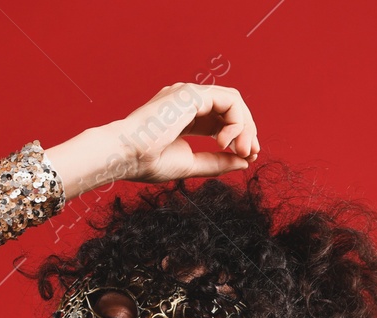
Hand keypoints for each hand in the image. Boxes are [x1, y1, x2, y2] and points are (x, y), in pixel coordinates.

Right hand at [44, 83, 260, 201]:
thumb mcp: (191, 164)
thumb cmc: (147, 161)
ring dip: (245, 127)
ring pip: (233, 102)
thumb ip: (217, 162)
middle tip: (251, 154)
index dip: (238, 137)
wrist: (126, 155)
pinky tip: (225, 142)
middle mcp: (188, 101)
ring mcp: (189, 94)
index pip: (221, 120)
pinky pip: (229, 101)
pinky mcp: (193, 94)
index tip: (247, 158)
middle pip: (231, 109)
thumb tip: (245, 162)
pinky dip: (236, 122)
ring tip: (242, 150)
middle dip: (247, 132)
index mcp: (185, 116)